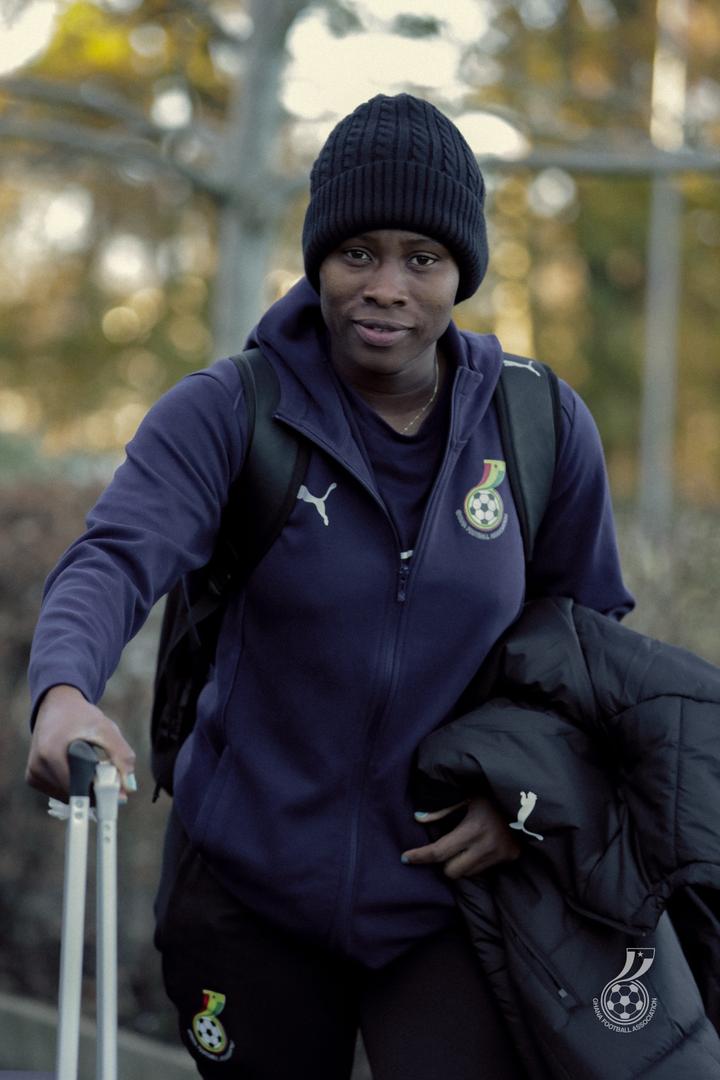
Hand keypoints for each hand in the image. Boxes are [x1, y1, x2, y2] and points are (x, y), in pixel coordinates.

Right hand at [26, 685, 136, 801]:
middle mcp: (36, 767)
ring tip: (90, 767)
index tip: (115, 790)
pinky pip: (57, 792)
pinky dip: (72, 786)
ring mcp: (32, 774)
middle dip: (93, 790)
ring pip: (65, 796)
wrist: (57, 705)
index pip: (78, 788)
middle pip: (72, 794)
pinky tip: (77, 769)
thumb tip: (129, 788)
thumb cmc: (83, 717)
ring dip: (82, 789)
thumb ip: (121, 755)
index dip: (98, 792)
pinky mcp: (32, 777)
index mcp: (50, 753)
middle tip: (105, 773)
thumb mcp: (106, 729)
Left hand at [401, 796, 520, 878]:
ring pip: (468, 873)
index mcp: (474, 828)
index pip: (440, 851)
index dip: (420, 856)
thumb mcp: (468, 794)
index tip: (405, 857)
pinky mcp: (510, 858)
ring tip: (464, 843)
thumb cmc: (493, 791)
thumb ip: (443, 809)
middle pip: (452, 872)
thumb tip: (418, 818)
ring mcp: (500, 855)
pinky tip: (480, 844)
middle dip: (443, 862)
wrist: (531, 795)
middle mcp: (487, 846)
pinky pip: (484, 868)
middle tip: (443, 846)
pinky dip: (476, 861)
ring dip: (460, 863)